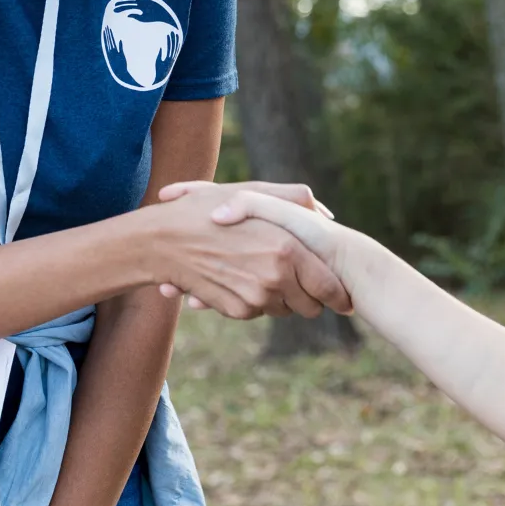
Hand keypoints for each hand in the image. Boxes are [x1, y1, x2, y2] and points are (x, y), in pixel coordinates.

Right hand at [138, 184, 350, 319]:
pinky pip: (258, 312)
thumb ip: (294, 198)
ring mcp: (255, 297)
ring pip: (284, 310)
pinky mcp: (237, 310)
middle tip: (303, 285)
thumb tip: (325, 211)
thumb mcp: (251, 192)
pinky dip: (255, 300)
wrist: (161, 242)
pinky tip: (239, 279)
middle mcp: (275, 277)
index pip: (328, 286)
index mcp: (286, 247)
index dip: (339, 295)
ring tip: (262, 273)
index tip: (343, 299)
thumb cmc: (206, 210)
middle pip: (310, 306)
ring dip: (281, 298)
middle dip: (309, 297)